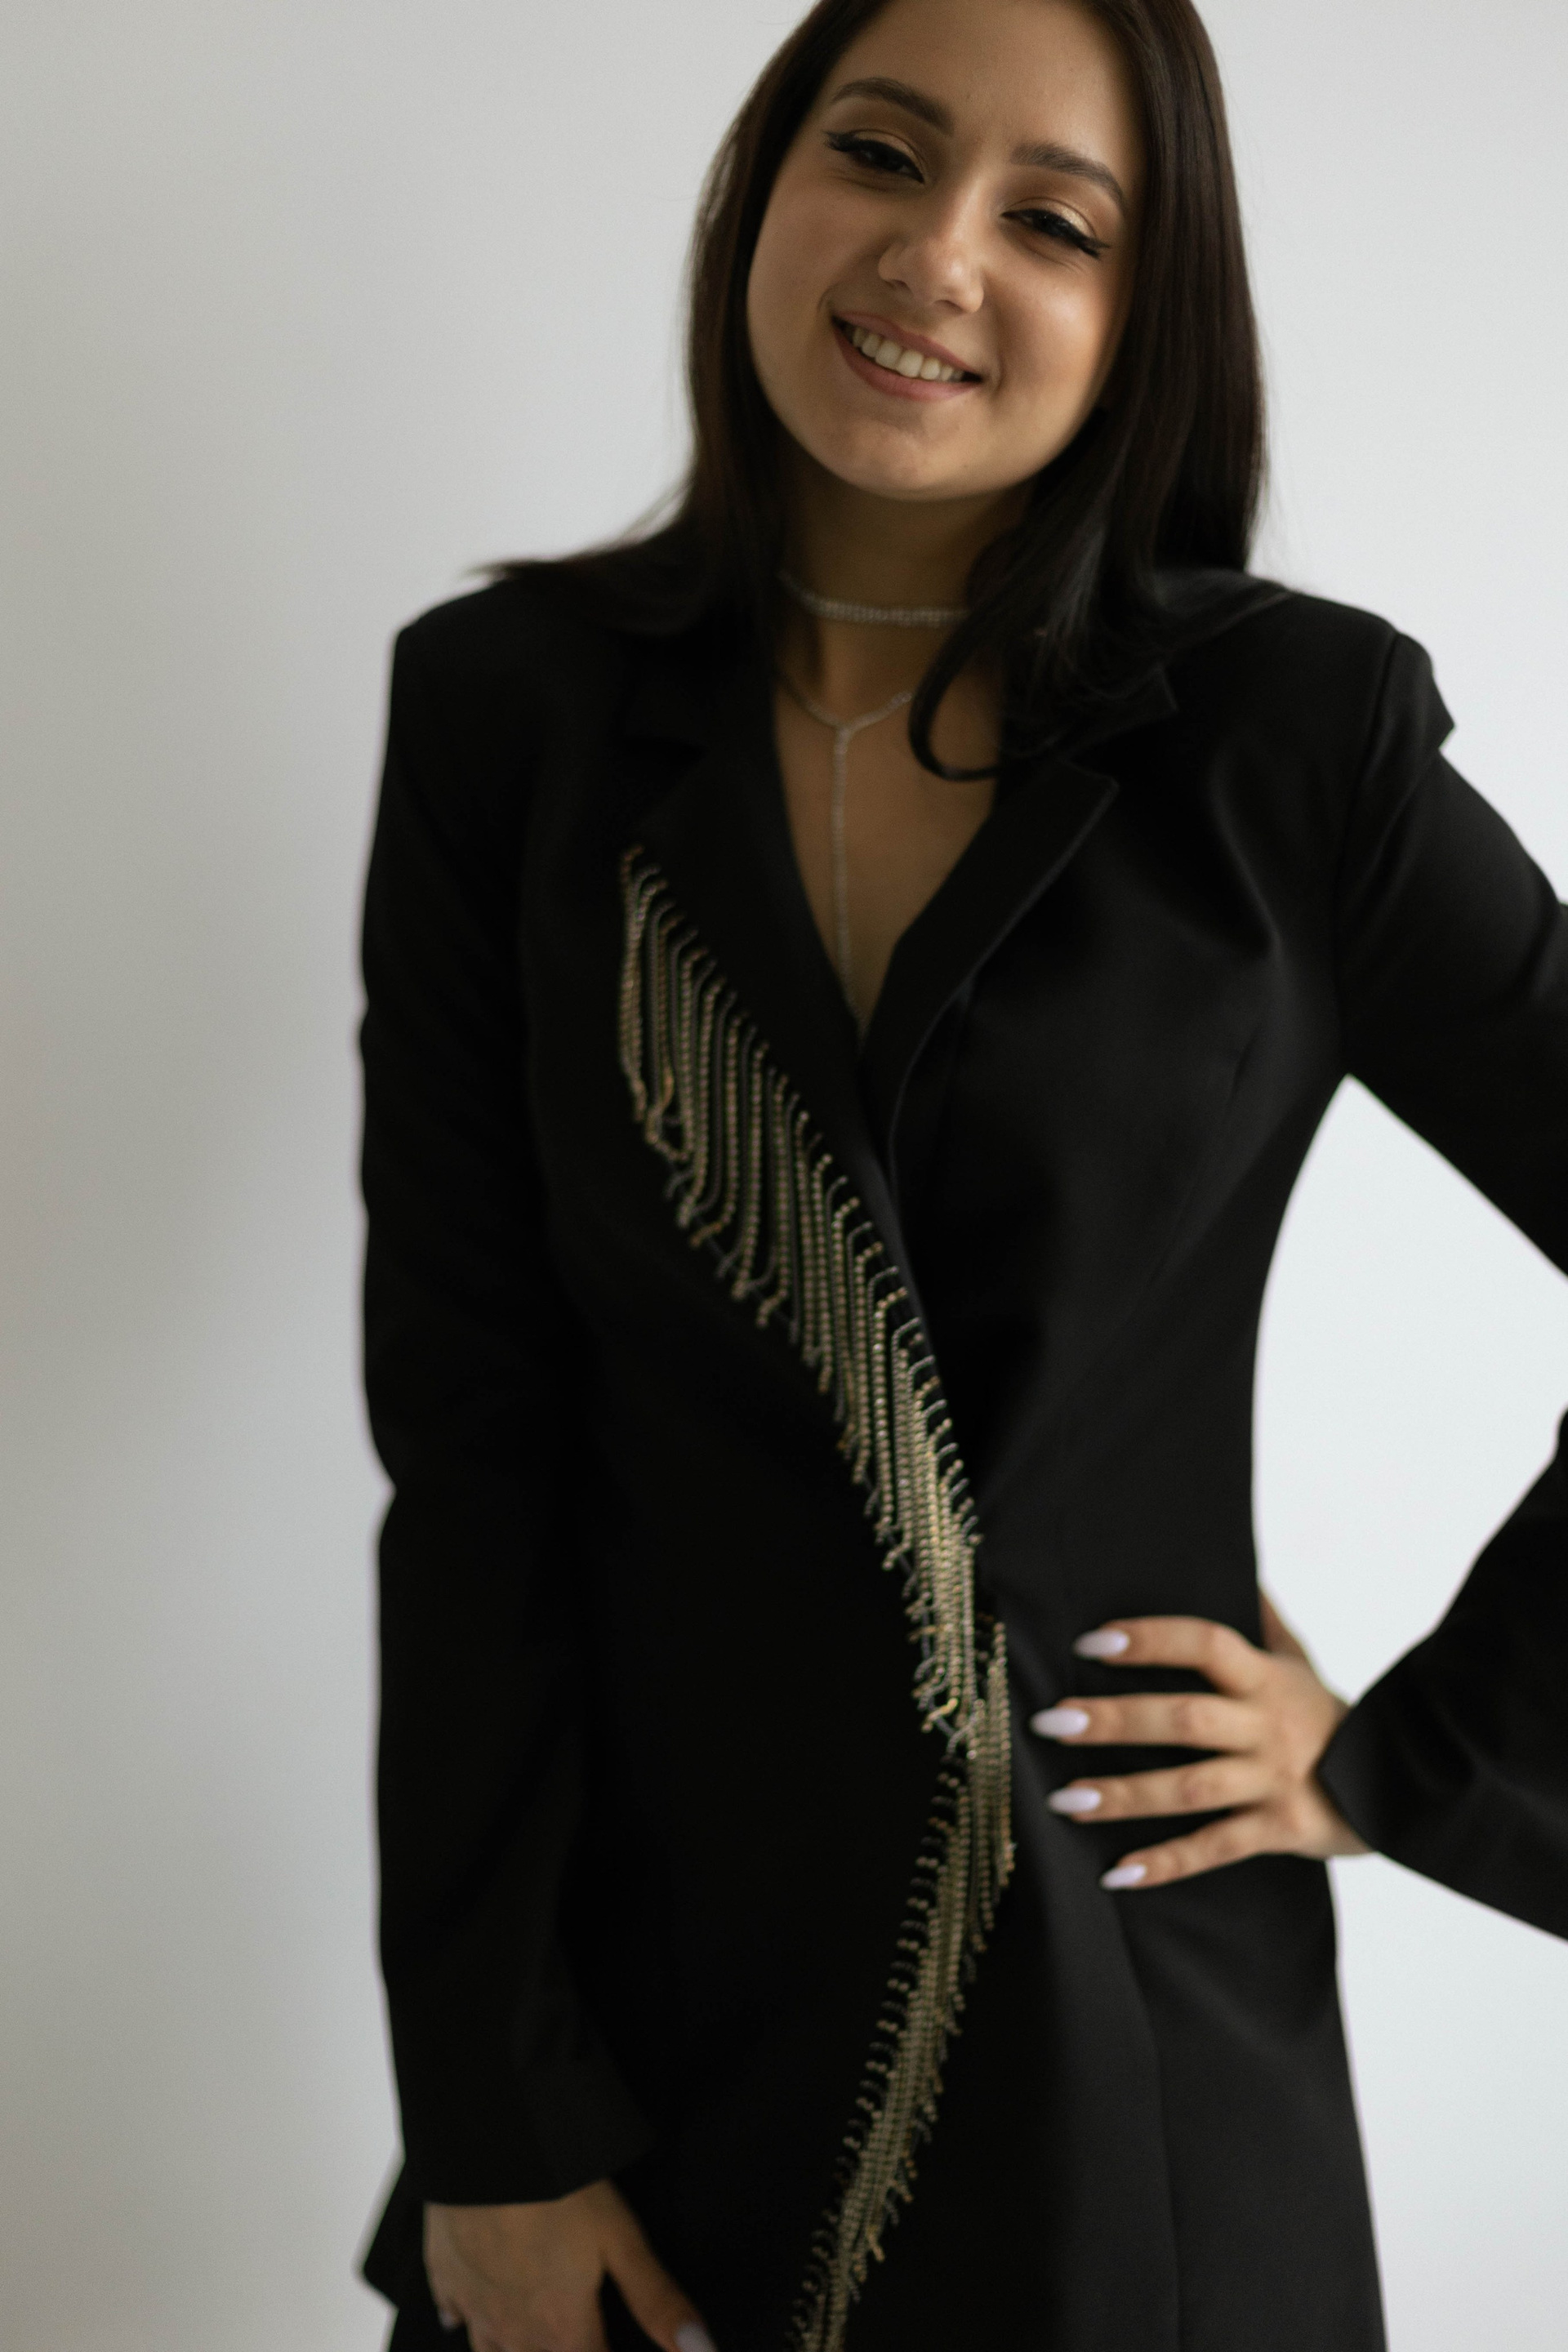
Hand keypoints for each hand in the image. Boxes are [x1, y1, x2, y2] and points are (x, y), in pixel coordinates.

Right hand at [424, 2180, 716, 2351]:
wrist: (487, 2147)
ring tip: (533, 2331)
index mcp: (564, 2332)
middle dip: (557, 2350)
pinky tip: (470, 2313)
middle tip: (569, 2327)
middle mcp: (516, 2334)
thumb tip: (704, 2350)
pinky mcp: (444, 2275)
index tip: (601, 2336)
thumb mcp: (623, 2239)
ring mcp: (475, 2307)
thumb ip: (659, 2301)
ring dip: (513, 2347)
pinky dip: (466, 2320)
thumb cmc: (562, 2188)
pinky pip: (454, 2316)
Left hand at [1031, 1594, 1370, 1890]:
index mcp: (1265, 1678)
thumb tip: (1240, 1569)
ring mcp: (1273, 1781)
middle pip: (1185, 1718)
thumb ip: (1263, 1620)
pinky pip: (1216, 1847)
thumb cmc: (1326, 1716)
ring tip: (1064, 1798)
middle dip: (1116, 1720)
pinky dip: (1167, 1863)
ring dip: (1125, 1794)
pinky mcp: (1281, 1830)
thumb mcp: (1300, 1661)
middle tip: (1051, 1721)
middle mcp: (1266, 1727)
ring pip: (1191, 1788)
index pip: (1205, 1644)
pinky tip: (1116, 1873)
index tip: (1091, 1642)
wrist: (1398, 1785)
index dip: (1151, 1638)